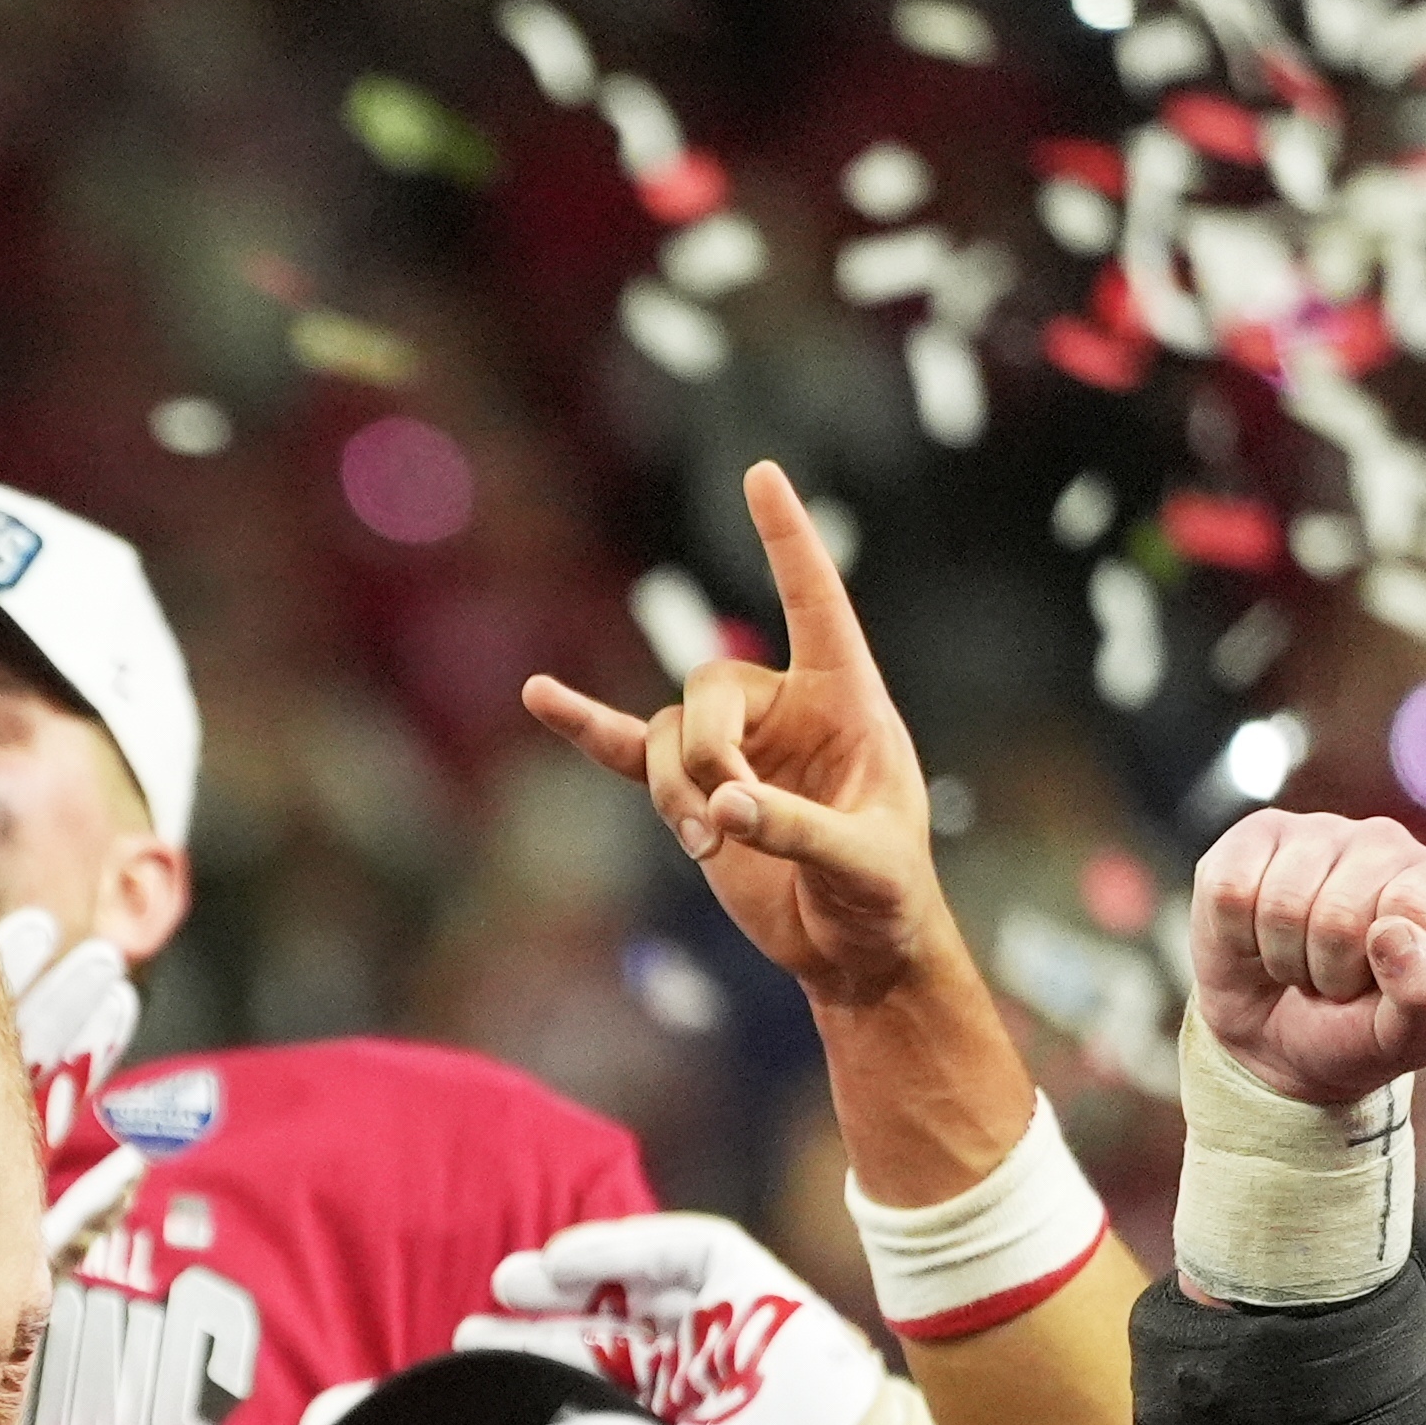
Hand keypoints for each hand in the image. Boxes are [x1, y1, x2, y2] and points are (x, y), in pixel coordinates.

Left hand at [456, 1211, 888, 1424]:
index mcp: (679, 1411)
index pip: (595, 1375)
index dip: (536, 1360)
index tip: (474, 1353)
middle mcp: (700, 1361)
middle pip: (607, 1327)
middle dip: (544, 1318)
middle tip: (477, 1318)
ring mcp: (726, 1320)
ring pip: (636, 1283)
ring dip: (573, 1277)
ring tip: (512, 1281)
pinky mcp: (753, 1283)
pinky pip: (680, 1249)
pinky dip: (622, 1247)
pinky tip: (564, 1258)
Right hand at [515, 463, 957, 1009]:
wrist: (853, 950)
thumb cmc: (885, 897)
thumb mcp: (864, 863)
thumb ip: (798, 827)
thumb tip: (723, 805)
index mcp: (847, 700)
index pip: (814, 603)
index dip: (787, 541)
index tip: (760, 475)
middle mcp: (786, 709)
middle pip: (710, 688)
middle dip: (704, 752)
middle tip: (723, 817)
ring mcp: (734, 749)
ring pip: (668, 734)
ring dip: (672, 790)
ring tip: (705, 846)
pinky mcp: (694, 794)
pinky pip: (627, 748)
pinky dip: (585, 727)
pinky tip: (539, 697)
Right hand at [1187, 809, 1425, 1105]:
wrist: (1276, 1041)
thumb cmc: (1354, 1034)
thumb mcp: (1405, 1040)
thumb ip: (1425, 995)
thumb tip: (1394, 933)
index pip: (1411, 905)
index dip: (1379, 965)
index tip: (1377, 983)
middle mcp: (1387, 843)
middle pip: (1338, 912)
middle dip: (1324, 970)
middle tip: (1330, 982)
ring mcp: (1319, 832)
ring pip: (1280, 900)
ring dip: (1280, 955)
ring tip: (1297, 961)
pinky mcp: (1256, 835)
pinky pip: (1229, 886)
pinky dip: (1234, 933)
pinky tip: (1256, 936)